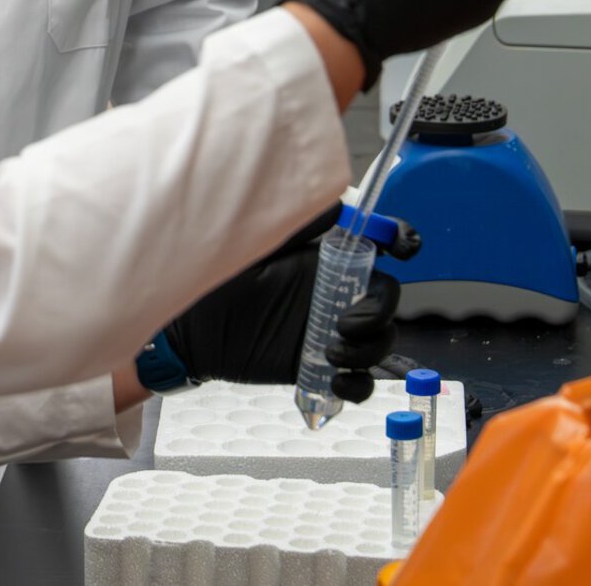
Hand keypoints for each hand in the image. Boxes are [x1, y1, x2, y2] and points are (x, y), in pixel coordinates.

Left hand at [158, 206, 408, 399]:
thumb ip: (292, 226)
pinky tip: (335, 379)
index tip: (401, 249)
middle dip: (381, 312)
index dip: (401, 241)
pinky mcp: (316, 366)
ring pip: (379, 341)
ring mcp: (328, 330)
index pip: (378, 245)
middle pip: (387, 299)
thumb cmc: (214, 279)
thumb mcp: (252, 245)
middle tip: (346, 323)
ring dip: (369, 350)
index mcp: (324, 259)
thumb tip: (335, 205)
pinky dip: (357, 384)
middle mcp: (333, 293)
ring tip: (330, 352)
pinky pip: (357, 380)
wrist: (189, 329)